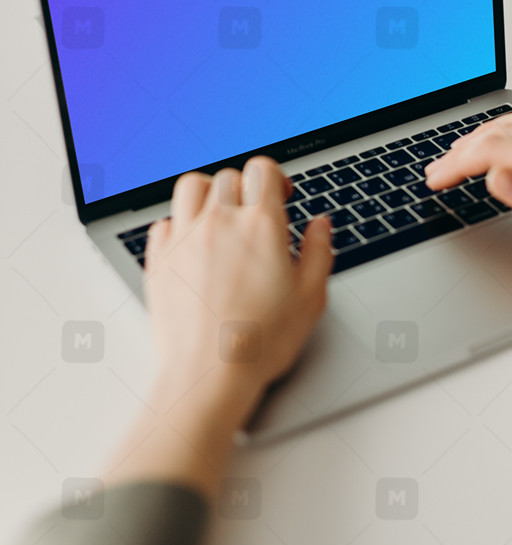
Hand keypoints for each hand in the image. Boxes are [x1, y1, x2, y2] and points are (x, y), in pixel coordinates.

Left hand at [144, 157, 333, 428]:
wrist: (208, 375)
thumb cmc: (260, 342)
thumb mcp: (310, 298)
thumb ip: (319, 252)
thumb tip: (320, 225)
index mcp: (260, 225)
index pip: (262, 169)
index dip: (275, 177)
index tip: (280, 196)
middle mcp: (219, 222)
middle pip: (228, 177)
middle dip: (245, 189)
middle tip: (254, 214)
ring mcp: (184, 238)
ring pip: (191, 186)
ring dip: (208, 193)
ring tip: (219, 214)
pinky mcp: (159, 259)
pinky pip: (164, 222)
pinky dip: (179, 224)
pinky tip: (192, 244)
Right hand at [425, 107, 511, 263]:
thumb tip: (495, 179)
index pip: (495, 151)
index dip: (458, 164)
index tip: (435, 178)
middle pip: (501, 130)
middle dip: (461, 149)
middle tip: (434, 170)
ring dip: (482, 136)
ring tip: (457, 154)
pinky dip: (507, 129)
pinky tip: (504, 138)